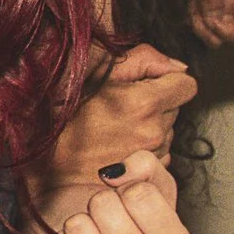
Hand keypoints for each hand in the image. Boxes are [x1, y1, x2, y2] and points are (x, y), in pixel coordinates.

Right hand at [34, 44, 194, 229]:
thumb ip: (145, 59)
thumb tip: (177, 66)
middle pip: (176, 108)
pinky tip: (117, 147)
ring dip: (150, 126)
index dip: (169, 81)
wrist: (46, 168)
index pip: (187, 86)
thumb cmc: (63, 117)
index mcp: (144, 103)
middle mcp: (154, 131)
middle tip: (121, 106)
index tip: (148, 84)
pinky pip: (159, 154)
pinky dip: (144, 148)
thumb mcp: (97, 72)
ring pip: (168, 131)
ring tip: (115, 128)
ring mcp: (151, 156)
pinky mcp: (146, 174)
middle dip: (157, 103)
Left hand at [40, 150, 193, 233]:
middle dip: (102, 204)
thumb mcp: (153, 183)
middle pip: (104, 205)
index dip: (128, 189)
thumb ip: (144, 164)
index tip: (132, 206)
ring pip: (77, 226)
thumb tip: (113, 174)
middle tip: (109, 222)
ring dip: (80, 223)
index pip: (138, 193)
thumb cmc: (133, 217)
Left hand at [181, 0, 233, 43]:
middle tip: (197, 15)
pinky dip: (189, 26)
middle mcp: (227, 4)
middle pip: (231, 36)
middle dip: (211, 31)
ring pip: (214, 38)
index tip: (215, 24)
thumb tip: (217, 16)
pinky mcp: (198, 15)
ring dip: (199, 28)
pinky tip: (184, 10)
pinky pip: (199, 32)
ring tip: (189, 9)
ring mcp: (212, 11)